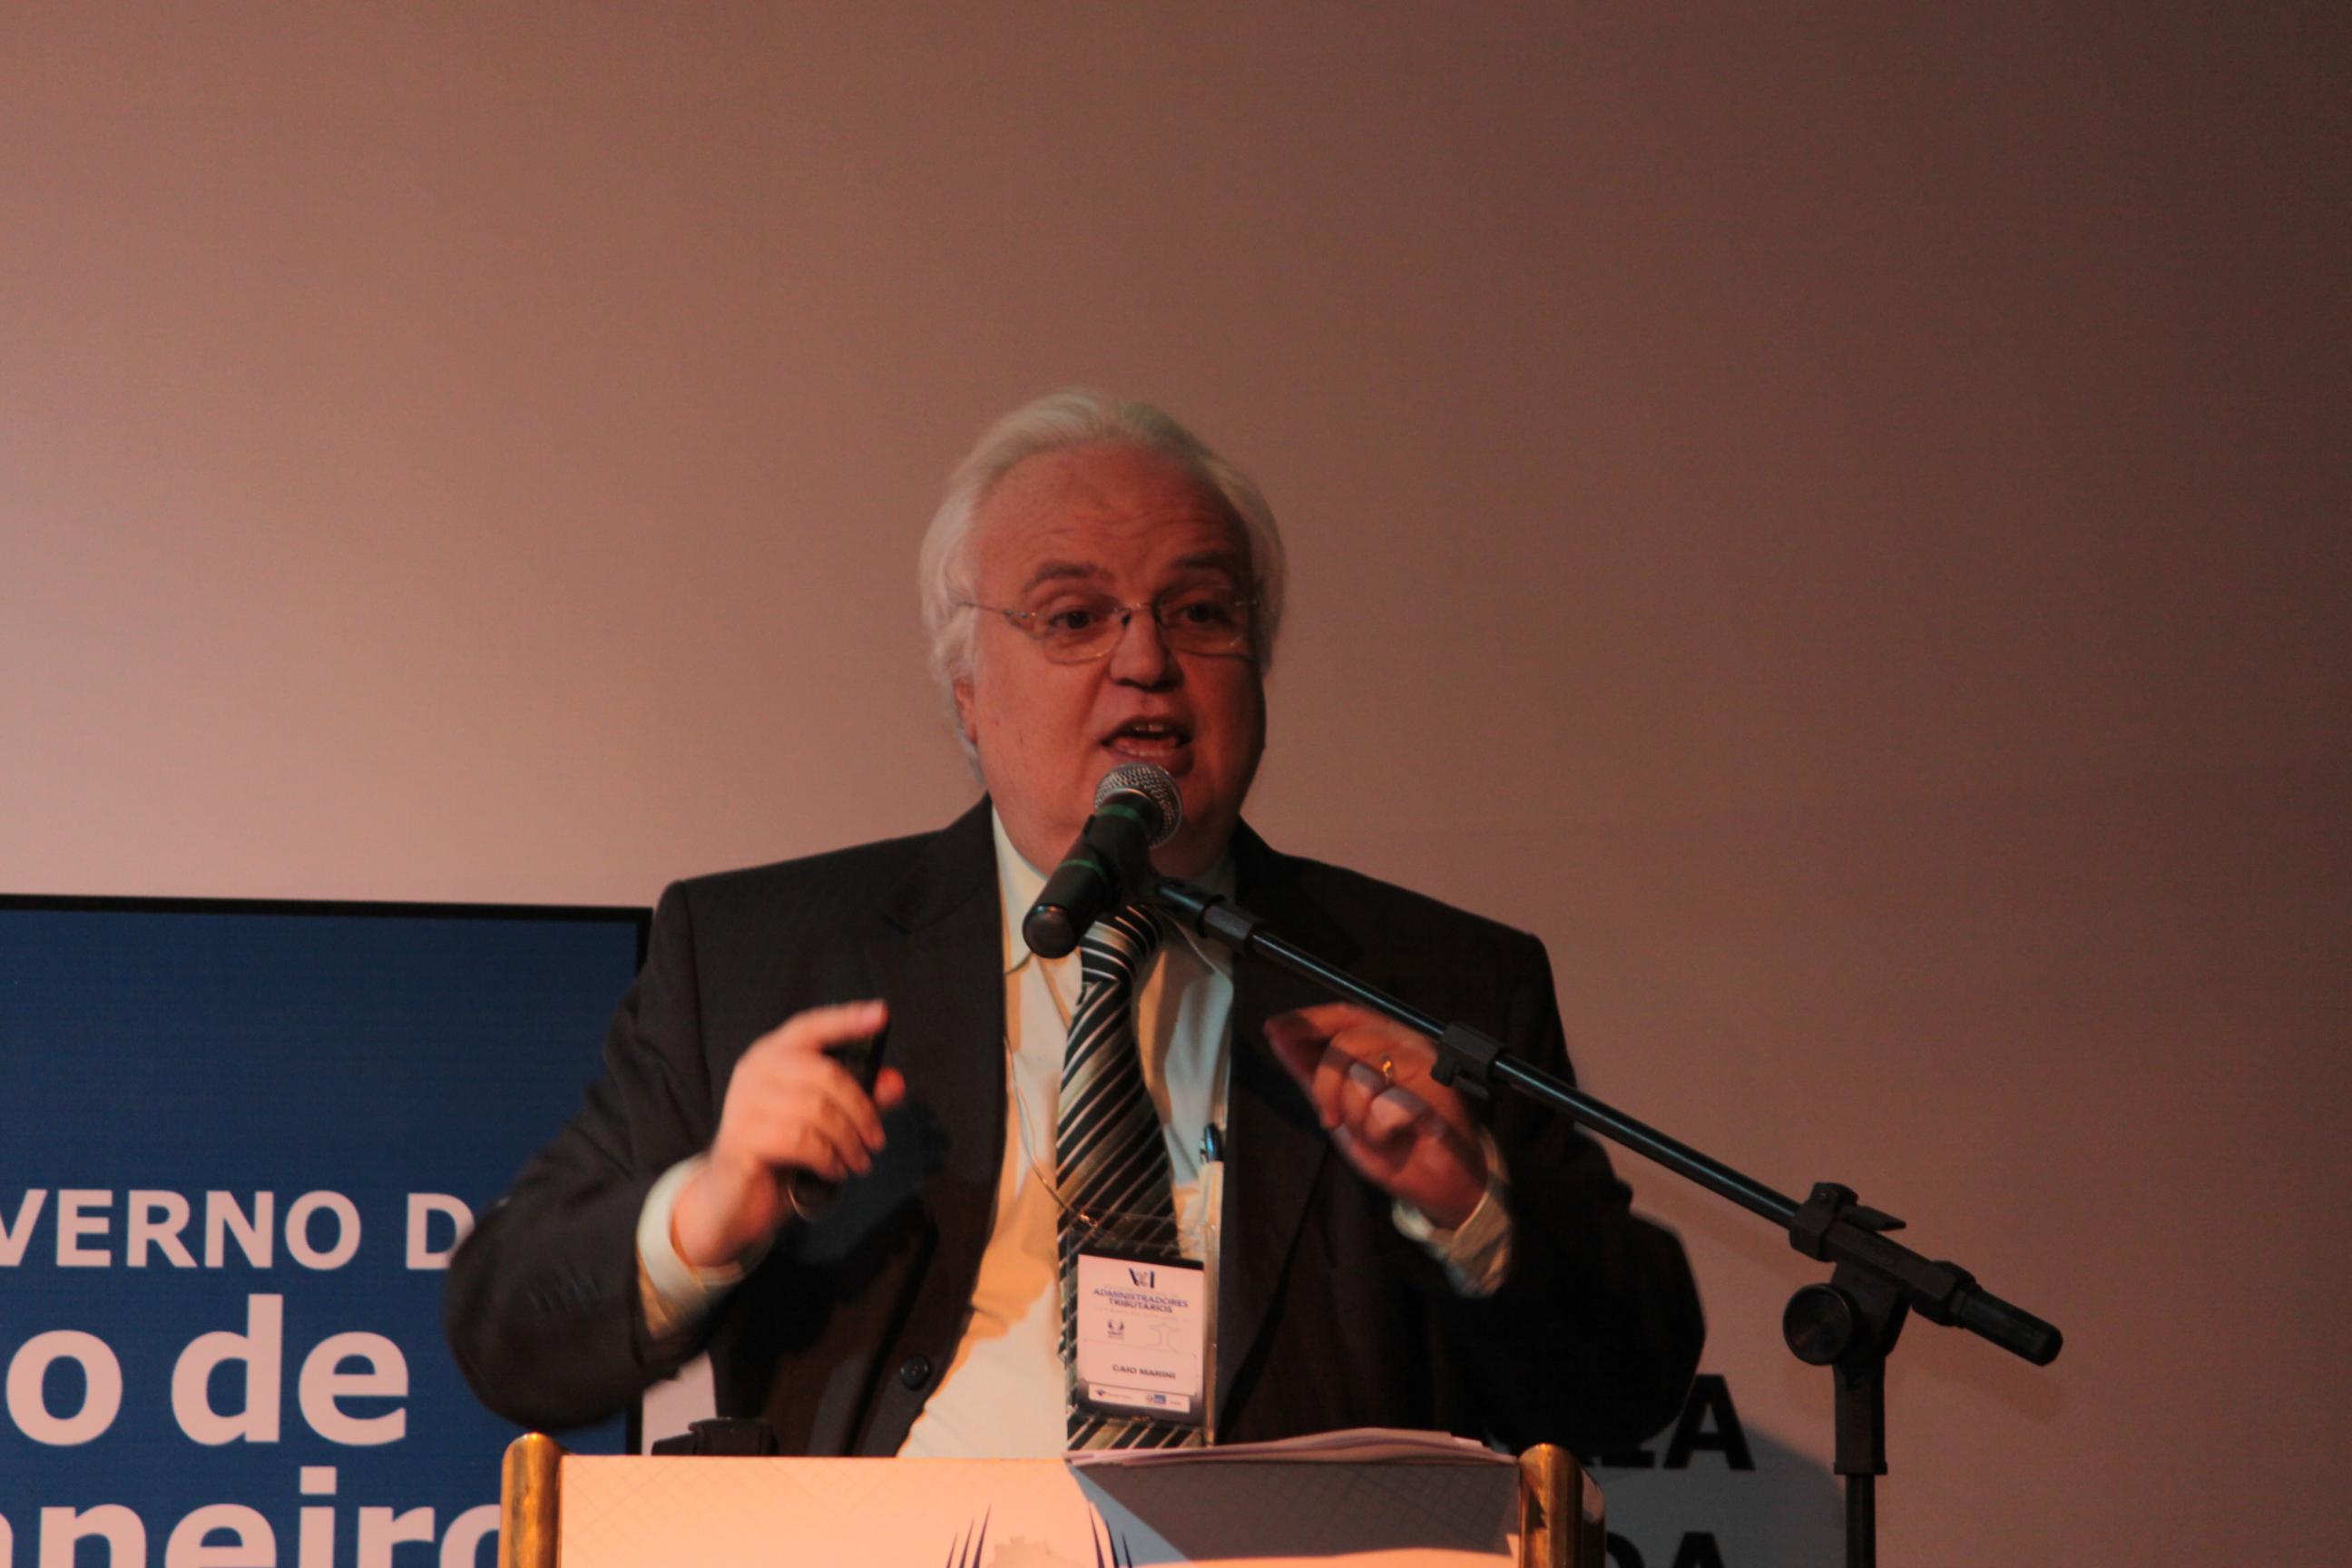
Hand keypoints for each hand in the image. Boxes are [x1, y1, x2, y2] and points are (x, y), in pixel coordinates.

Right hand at [671, 1000, 905, 1267]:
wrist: (734, 1198)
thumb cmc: (782, 1151)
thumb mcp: (825, 1121)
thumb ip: (858, 1098)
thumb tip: (895, 1083)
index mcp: (773, 1055)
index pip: (812, 1026)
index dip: (847, 1019)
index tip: (881, 1014)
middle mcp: (755, 1071)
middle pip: (825, 1074)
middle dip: (861, 1110)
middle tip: (877, 1141)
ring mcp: (743, 1103)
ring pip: (816, 1110)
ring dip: (848, 1141)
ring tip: (859, 1161)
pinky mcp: (742, 1138)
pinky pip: (800, 1141)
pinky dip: (827, 1158)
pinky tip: (835, 1170)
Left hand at [1264, 1002, 1487, 1228]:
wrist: (1439, 1184)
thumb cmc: (1394, 1142)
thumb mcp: (1340, 1106)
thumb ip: (1311, 1071)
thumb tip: (1278, 1034)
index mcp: (1390, 1042)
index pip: (1347, 1015)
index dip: (1309, 1019)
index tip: (1275, 1028)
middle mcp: (1410, 1046)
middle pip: (1347, 1041)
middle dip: (1327, 1084)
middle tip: (1330, 1118)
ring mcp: (1427, 1068)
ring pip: (1362, 1075)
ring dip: (1357, 1116)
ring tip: (1374, 1133)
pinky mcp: (1439, 1095)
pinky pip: (1384, 1108)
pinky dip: (1378, 1132)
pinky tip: (1392, 1139)